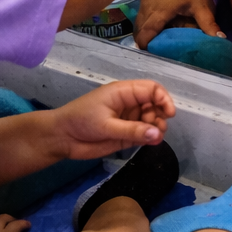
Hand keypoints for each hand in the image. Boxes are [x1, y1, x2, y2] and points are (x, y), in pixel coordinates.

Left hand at [50, 80, 176, 157]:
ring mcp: (128, 119)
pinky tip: (152, 141)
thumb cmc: (81, 122)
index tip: (170, 113)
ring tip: (156, 136)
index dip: (163, 98)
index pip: (151, 89)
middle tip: (158, 128)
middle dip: (160, 115)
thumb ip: (132, 130)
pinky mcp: (127, 134)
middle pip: (155, 104)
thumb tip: (158, 134)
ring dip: (157, 126)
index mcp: (123, 92)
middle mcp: (129, 103)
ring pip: (152, 119)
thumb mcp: (106, 125)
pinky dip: (151, 136)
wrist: (62, 138)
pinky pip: (144, 133)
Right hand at [134, 0, 224, 46]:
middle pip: (138, 31)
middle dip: (145, 43)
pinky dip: (145, 23)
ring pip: (138, 23)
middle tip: (156, 52)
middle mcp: (147, 7)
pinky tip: (157, 27)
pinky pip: (141, 15)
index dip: (147, 48)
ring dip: (144, 33)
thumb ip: (209, 24)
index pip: (145, 35)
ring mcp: (144, 1)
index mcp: (158, 12)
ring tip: (156, 42)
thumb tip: (221, 40)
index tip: (154, 57)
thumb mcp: (201, 4)